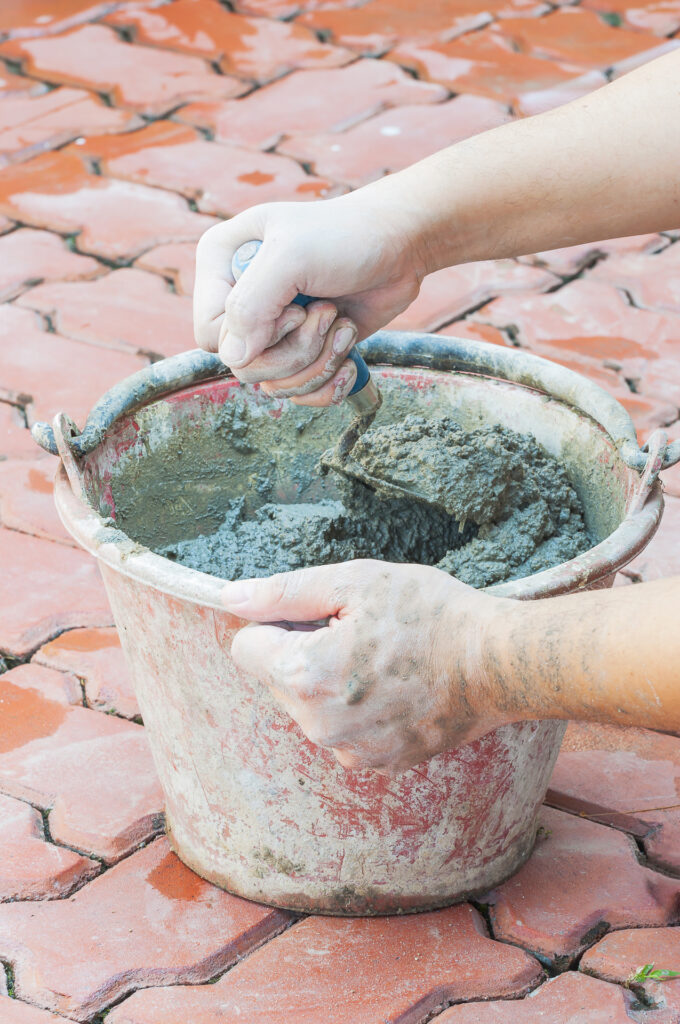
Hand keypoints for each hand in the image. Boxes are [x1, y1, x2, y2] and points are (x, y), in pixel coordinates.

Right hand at [193, 190, 426, 405]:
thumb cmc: (346, 236)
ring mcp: (272, 329)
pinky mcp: (303, 350)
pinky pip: (299, 394)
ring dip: (318, 363)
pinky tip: (349, 357)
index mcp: (221, 264)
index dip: (252, 334)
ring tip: (342, 324)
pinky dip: (328, 384)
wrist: (400, 244)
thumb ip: (251, 305)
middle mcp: (240, 300)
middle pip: (244, 366)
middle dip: (295, 350)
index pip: (211, 333)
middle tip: (328, 313)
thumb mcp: (292, 257)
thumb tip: (234, 360)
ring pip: (274, 384)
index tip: (295, 308)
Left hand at [221, 560, 514, 774]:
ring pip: (309, 705)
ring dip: (331, 681)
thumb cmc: (431, 613)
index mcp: (304, 675)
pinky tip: (397, 687)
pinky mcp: (377, 763)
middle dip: (304, 652)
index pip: (246, 646)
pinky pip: (342, 729)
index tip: (323, 617)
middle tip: (361, 633)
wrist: (500, 662)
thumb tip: (231, 598)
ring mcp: (349, 751)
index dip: (280, 622)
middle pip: (277, 678)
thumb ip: (284, 592)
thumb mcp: (354, 582)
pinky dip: (358, 708)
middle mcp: (318, 725)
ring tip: (384, 660)